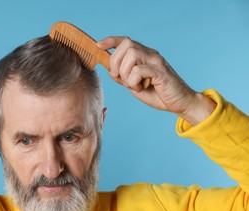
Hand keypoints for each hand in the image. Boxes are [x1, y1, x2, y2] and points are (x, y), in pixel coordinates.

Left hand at [97, 37, 215, 124]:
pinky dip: (134, 81)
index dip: (111, 40)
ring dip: (125, 73)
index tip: (98, 45)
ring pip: (132, 55)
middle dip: (115, 61)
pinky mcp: (161, 72)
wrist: (179, 103)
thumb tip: (109, 68)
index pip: (125, 40)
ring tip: (133, 85)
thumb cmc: (157, 93)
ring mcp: (156, 61)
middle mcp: (151, 54)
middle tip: (117, 77)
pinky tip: (140, 88)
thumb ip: (123, 75)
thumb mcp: (134, 84)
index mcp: (144, 55)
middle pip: (126, 45)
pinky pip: (139, 70)